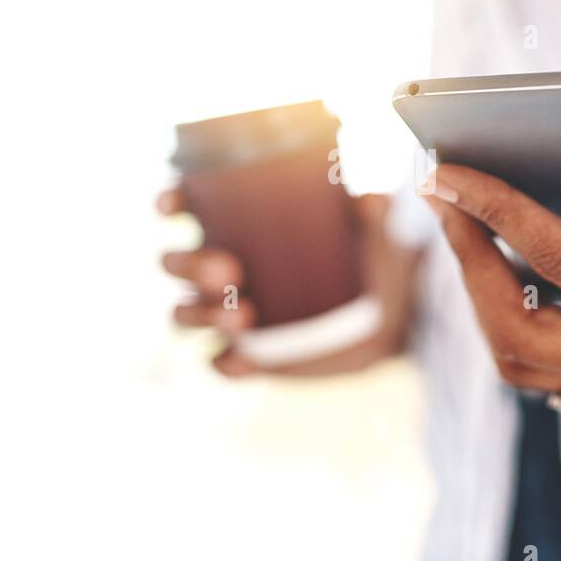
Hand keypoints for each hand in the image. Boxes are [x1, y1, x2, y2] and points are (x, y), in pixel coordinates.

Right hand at [158, 190, 418, 375]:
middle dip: (190, 266)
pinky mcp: (247, 355)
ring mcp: (229, 313)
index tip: (170, 205)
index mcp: (241, 226)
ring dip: (200, 314)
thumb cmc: (370, 260)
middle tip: (231, 272)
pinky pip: (217, 362)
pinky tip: (243, 361)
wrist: (391, 320)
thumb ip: (371, 216)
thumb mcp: (374, 236)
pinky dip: (223, 363)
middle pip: (175, 264)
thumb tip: (372, 198)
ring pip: (184, 313)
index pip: (186, 206)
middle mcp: (223, 267)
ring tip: (244, 316)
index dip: (169, 201)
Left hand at [425, 159, 560, 397]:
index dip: (498, 212)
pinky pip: (547, 360)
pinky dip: (513, 311)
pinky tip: (512, 257)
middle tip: (441, 194)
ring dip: (482, 297)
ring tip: (466, 223)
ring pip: (522, 360)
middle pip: (517, 332)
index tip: (447, 170)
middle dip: (468, 264)